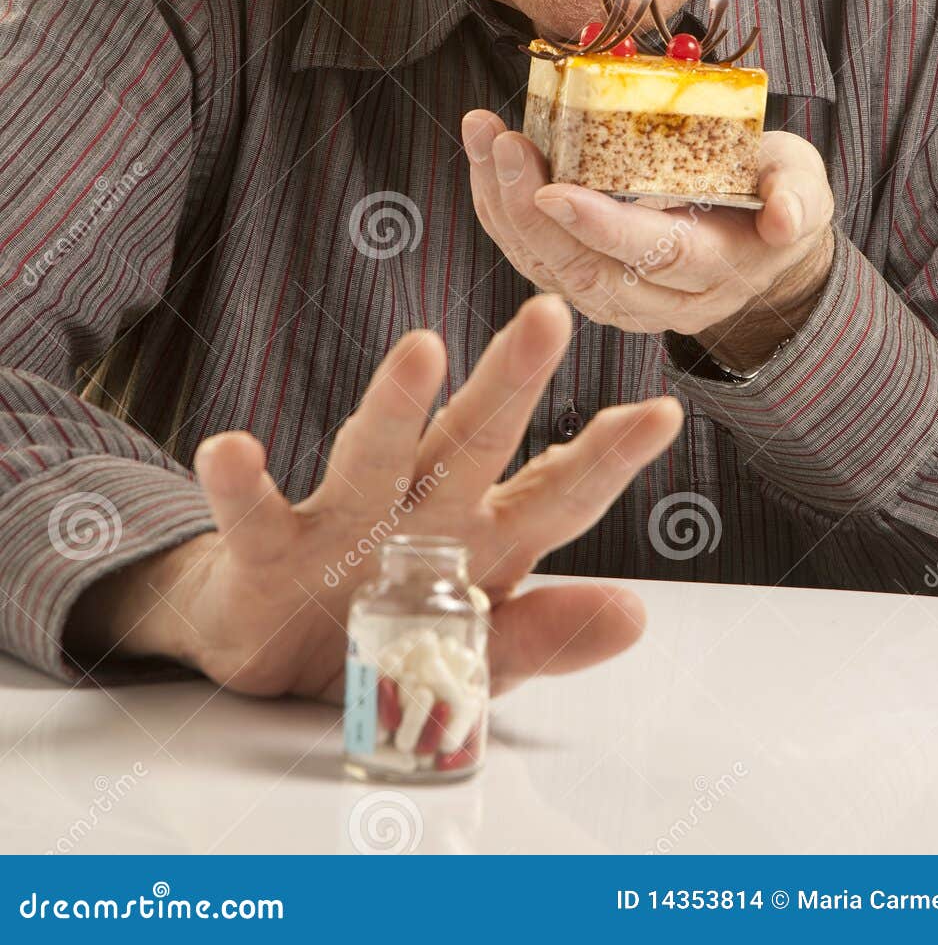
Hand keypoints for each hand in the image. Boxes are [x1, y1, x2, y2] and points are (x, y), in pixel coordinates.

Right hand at [67, 296, 681, 702]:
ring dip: (397, 403)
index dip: (610, 458)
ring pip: (374, 454)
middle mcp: (418, 512)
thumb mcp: (475, 657)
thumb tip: (635, 615)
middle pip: (474, 440)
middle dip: (515, 382)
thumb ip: (545, 636)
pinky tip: (234, 449)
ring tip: (420, 351)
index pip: (559, 493)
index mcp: (483, 538)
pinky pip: (254, 514)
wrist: (268, 660)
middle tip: (551, 316)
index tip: (664, 413)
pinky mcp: (266, 549)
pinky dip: (242, 483)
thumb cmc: (383, 638)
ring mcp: (340, 522)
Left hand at [462, 111, 834, 359]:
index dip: (601, 226)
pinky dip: (499, 210)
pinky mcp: (586, 285)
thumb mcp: (803, 186)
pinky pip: (532, 257)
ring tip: (483, 135)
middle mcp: (660, 300)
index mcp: (714, 271)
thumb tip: (784, 218)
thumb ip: (797, 198)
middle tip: (504, 143)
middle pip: (585, 269)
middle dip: (532, 208)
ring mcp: (619, 301)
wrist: (761, 240)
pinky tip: (484, 158)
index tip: (553, 188)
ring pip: (547, 266)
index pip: (652, 255)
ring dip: (503, 203)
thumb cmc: (777, 195)